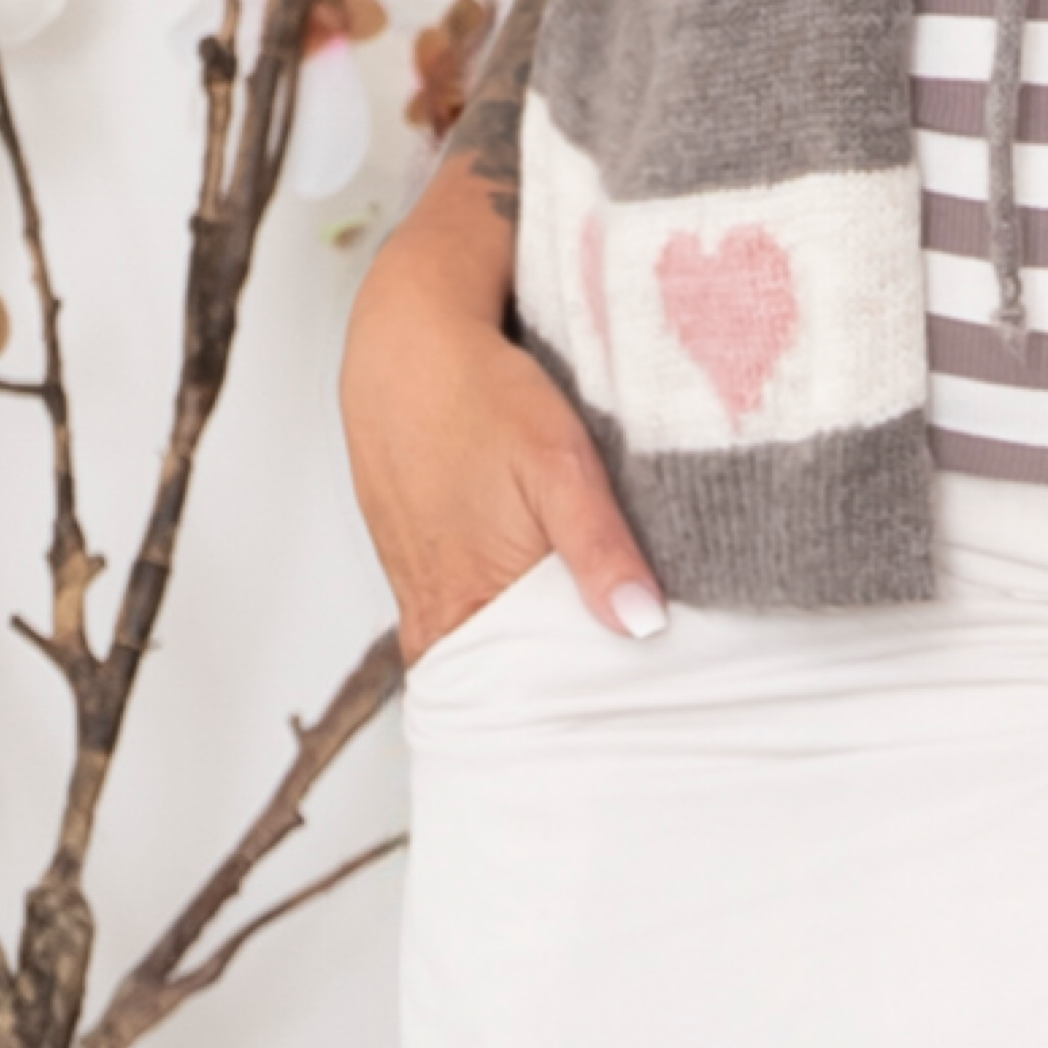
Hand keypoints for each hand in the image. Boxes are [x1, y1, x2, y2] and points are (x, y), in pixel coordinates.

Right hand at [341, 229, 663, 662]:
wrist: (405, 342)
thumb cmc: (478, 394)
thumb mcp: (560, 463)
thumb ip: (599, 545)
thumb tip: (642, 625)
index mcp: (467, 603)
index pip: (524, 697)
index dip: (578, 702)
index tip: (630, 705)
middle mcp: (432, 610)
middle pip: (504, 678)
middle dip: (559, 681)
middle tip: (625, 679)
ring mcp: (417, 585)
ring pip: (484, 642)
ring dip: (533, 641)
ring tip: (592, 635)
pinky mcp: (414, 557)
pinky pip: (462, 606)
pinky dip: (500, 606)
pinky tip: (537, 583)